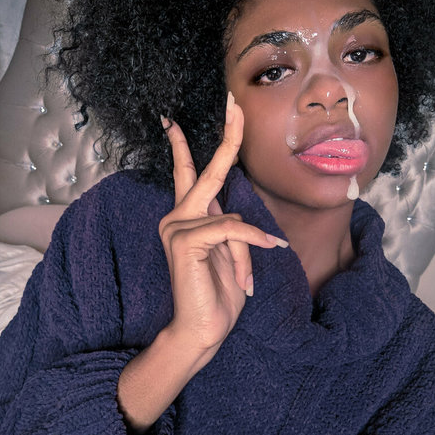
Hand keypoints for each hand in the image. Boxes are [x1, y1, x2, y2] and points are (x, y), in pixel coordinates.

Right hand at [159, 92, 287, 358]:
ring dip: (247, 250)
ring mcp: (177, 227)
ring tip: (243, 280)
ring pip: (230, 218)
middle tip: (235, 103)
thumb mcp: (232, 255)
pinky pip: (231, 228)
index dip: (182, 146)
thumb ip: (231, 228)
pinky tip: (261, 257)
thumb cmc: (218, 294)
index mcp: (187, 218)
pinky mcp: (184, 240)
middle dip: (227, 138)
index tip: (172, 120)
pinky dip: (251, 243)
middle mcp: (177, 217)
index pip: (185, 174)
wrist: (202, 330)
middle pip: (205, 171)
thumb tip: (240, 218)